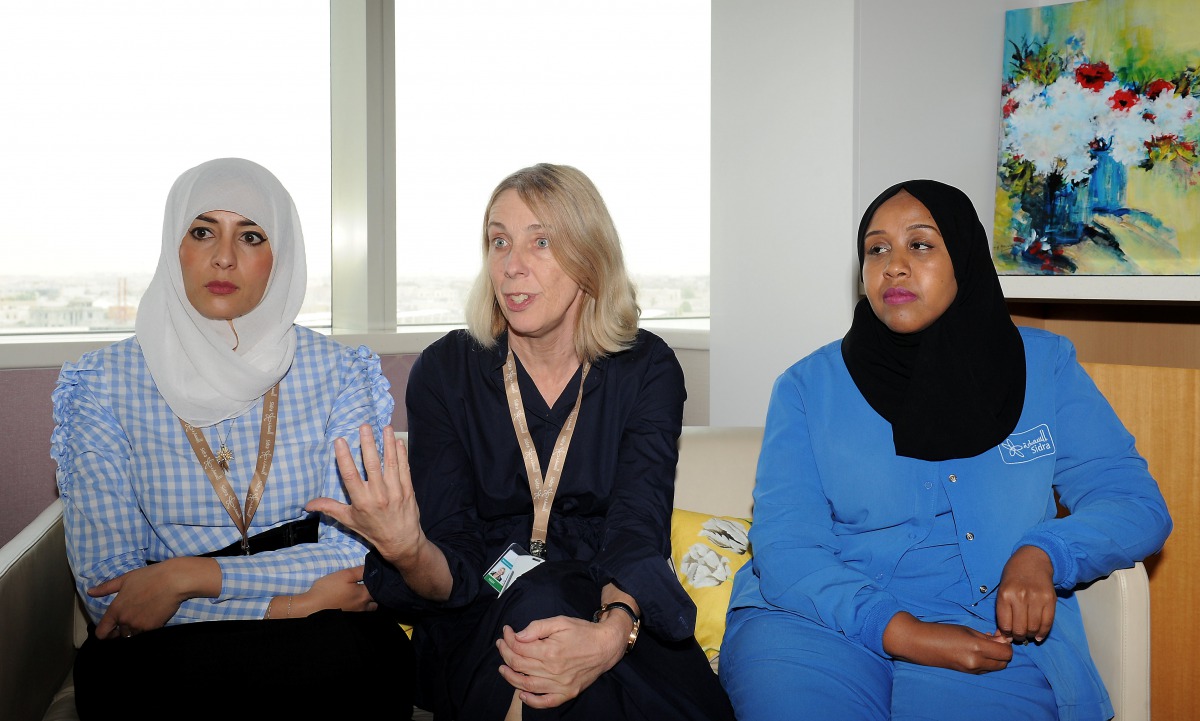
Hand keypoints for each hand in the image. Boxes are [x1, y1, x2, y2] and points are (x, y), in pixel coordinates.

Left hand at [89, 556, 219, 638]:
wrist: (173, 581)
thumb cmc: (148, 577)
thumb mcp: (125, 579)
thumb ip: (106, 588)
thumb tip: (89, 592)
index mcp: (115, 610)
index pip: (102, 633)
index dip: (105, 633)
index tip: (111, 630)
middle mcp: (125, 621)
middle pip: (119, 635)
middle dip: (124, 629)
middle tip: (133, 618)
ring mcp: (139, 626)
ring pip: (133, 635)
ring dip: (136, 630)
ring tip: (143, 617)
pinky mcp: (153, 628)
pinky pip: (147, 634)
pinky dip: (148, 628)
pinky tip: (154, 616)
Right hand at [307, 425, 425, 568]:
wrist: (401, 542)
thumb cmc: (372, 529)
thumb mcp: (349, 520)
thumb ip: (330, 508)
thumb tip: (307, 504)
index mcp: (361, 501)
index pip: (350, 476)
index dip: (345, 458)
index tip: (340, 441)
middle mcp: (378, 495)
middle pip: (372, 465)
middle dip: (368, 444)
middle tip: (364, 427)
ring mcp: (395, 492)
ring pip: (390, 464)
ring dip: (387, 444)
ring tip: (384, 428)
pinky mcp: (408, 490)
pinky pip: (404, 469)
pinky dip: (401, 454)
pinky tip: (397, 441)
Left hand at [496, 615, 628, 708]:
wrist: (606, 646)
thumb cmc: (583, 631)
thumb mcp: (561, 621)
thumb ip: (538, 627)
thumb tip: (518, 635)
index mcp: (550, 651)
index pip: (519, 648)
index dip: (508, 639)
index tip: (506, 631)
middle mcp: (553, 670)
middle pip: (519, 665)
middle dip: (506, 653)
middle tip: (502, 645)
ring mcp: (560, 684)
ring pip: (526, 684)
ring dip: (510, 677)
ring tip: (503, 668)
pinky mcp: (567, 693)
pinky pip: (545, 702)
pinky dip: (531, 701)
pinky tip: (521, 693)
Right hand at [882, 612, 1012, 673]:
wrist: (919, 643)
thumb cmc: (940, 631)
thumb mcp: (966, 630)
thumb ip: (986, 637)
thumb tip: (1002, 641)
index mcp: (977, 649)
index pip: (1006, 653)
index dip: (1006, 644)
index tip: (1000, 635)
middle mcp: (976, 663)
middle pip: (1004, 663)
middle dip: (1003, 652)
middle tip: (995, 640)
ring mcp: (971, 670)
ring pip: (995, 667)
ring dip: (995, 657)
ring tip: (984, 644)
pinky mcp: (966, 673)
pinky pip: (984, 669)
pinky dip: (986, 661)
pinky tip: (976, 651)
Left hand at [995, 545, 1055, 643]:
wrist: (1033, 560)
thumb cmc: (1014, 576)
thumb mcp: (1002, 590)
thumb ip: (1003, 611)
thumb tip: (1004, 635)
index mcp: (1005, 594)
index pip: (1005, 624)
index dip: (1006, 634)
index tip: (1007, 635)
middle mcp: (1020, 597)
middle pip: (1020, 629)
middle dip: (1018, 637)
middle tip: (1018, 636)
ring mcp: (1036, 598)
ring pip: (1033, 628)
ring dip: (1030, 635)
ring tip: (1028, 634)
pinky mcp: (1050, 599)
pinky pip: (1047, 622)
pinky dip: (1043, 633)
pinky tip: (1038, 636)